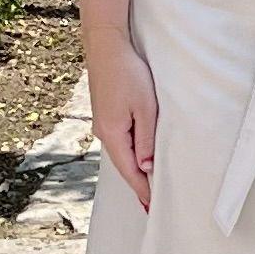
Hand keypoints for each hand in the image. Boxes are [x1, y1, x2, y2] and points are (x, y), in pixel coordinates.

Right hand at [89, 36, 158, 211]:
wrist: (106, 45)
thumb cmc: (128, 72)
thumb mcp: (145, 107)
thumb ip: (146, 138)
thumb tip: (146, 167)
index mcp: (113, 133)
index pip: (130, 170)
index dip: (142, 190)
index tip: (152, 208)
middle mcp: (103, 132)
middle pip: (124, 164)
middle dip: (138, 183)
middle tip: (151, 204)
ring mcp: (102, 123)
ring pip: (121, 152)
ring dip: (134, 168)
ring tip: (147, 184)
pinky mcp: (105, 113)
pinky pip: (119, 140)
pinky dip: (130, 152)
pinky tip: (137, 156)